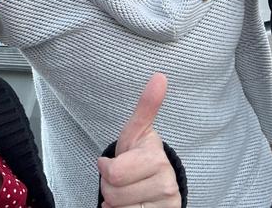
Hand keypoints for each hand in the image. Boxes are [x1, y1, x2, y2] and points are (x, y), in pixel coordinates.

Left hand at [98, 73, 180, 207]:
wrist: (158, 184)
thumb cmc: (140, 155)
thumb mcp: (137, 131)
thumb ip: (147, 106)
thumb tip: (160, 76)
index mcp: (156, 158)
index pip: (113, 174)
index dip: (105, 169)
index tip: (111, 163)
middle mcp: (166, 183)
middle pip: (113, 193)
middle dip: (109, 187)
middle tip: (120, 179)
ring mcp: (166, 203)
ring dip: (115, 202)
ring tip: (126, 192)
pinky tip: (131, 205)